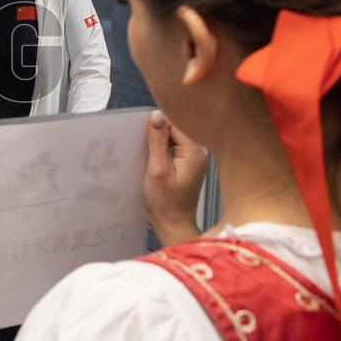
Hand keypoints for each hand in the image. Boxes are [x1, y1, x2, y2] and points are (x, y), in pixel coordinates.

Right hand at [144, 110, 207, 246]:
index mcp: (194, 152)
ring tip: (148, 157)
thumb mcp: (157, 169)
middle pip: (175, 131)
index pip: (175, 124)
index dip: (157, 126)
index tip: (142, 134)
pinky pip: (174, 150)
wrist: (173, 225)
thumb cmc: (165, 202)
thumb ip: (156, 141)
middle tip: (143, 147)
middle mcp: (198, 153)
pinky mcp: (188, 166)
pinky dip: (162, 152)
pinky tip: (153, 162)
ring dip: (159, 144)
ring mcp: (194, 160)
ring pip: (173, 140)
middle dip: (158, 134)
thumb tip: (156, 115)